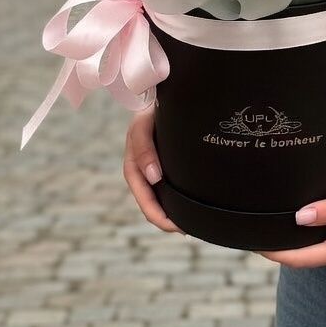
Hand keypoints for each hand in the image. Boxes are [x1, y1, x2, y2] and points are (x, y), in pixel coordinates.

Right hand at [122, 105, 182, 233]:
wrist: (161, 95)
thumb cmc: (152, 109)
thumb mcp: (143, 125)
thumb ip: (144, 147)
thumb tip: (154, 178)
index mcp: (134, 164)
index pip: (143, 195)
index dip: (156, 213)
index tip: (172, 225)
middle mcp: (143, 168)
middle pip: (151, 201)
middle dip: (165, 219)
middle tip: (185, 230)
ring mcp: (155, 167)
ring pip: (161, 196)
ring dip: (172, 212)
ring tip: (190, 225)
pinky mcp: (167, 164)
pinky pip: (170, 186)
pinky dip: (177, 199)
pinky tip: (191, 205)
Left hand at [257, 178, 325, 268]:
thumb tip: (300, 217)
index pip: (302, 258)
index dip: (277, 253)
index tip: (256, 246)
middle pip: (305, 258)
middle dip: (282, 250)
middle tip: (257, 235)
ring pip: (315, 252)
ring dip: (295, 245)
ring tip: (273, 230)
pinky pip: (324, 246)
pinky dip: (309, 240)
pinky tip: (300, 227)